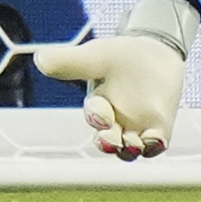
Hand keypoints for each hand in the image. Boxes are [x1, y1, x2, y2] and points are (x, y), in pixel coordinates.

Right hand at [32, 0, 197, 160]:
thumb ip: (70, 61)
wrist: (155, 51)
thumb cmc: (120, 56)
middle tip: (110, 136)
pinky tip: (157, 139)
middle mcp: (115, 122)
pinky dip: (156, 146)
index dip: (96, 115)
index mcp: (97, 107)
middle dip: (108, 143)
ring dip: (130, 150)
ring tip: (132, 143)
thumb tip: (39, 57)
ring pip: (129, 149)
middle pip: (108, 142)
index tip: (101, 110)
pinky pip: (157, 144)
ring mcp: (138, 126)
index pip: (95, 116)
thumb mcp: (96, 56)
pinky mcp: (161, 125)